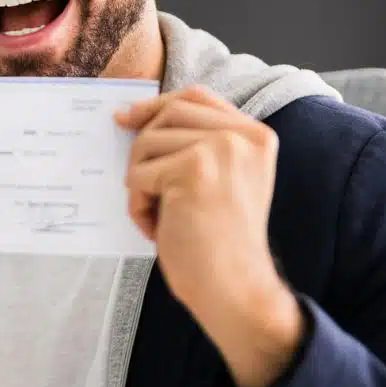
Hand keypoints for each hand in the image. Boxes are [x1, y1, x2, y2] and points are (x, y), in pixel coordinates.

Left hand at [115, 86, 303, 386]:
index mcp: (255, 136)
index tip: (129, 117)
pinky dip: (138, 205)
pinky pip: (139, 175)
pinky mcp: (193, 170)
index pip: (197, 97)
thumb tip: (133, 116)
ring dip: (141, 183)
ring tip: (160, 215)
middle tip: (141, 184)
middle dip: (143, 146)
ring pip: (147, 142)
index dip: (158, 104)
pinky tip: (157, 228)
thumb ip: (197, 144)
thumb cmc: (220, 243)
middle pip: (169, 113)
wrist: (236, 289)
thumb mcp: (222, 179)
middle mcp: (243, 136)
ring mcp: (220, 150)